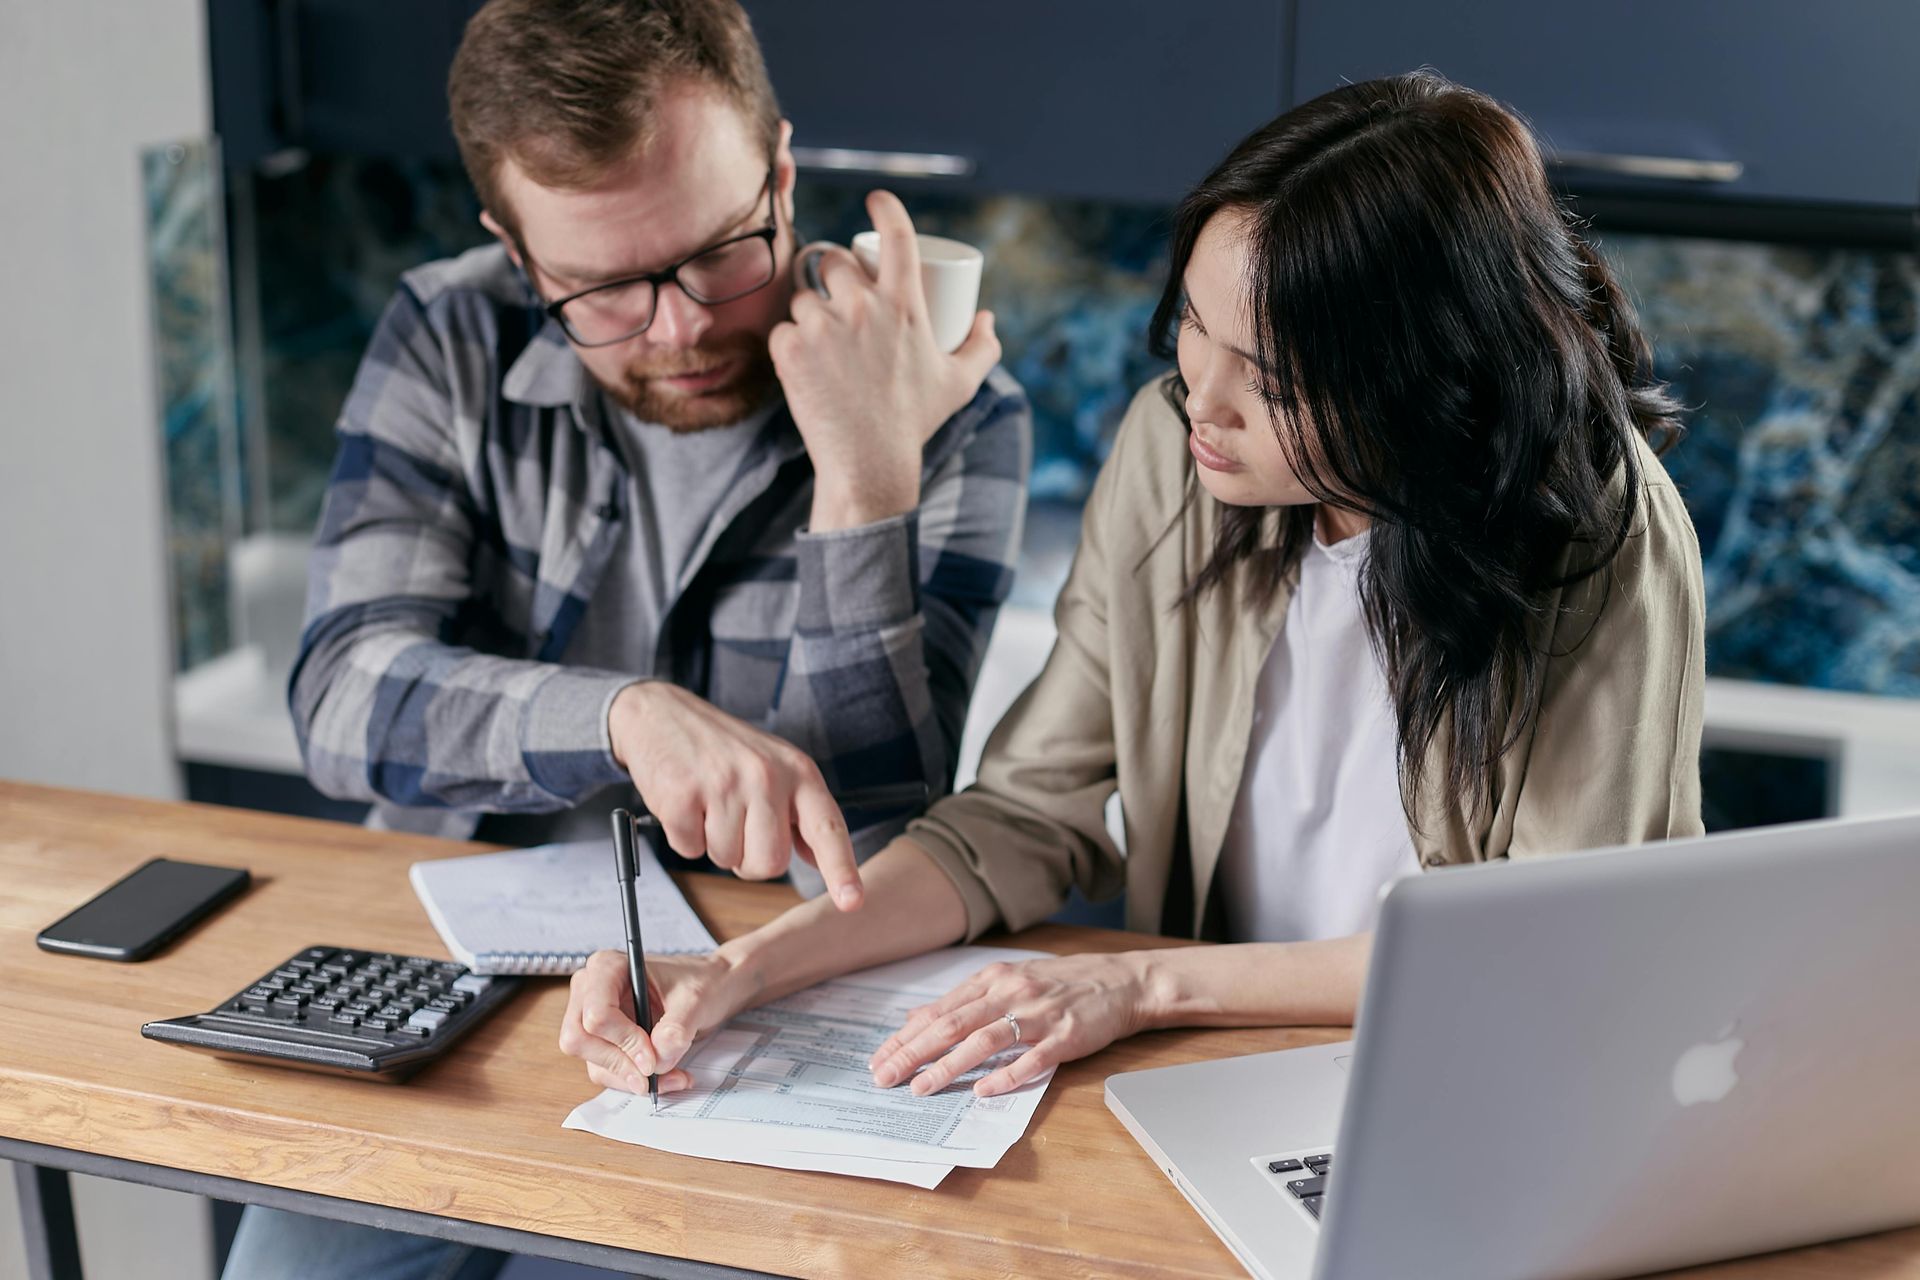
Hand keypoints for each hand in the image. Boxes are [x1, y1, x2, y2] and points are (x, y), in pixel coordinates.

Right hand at [558, 949, 750, 1093]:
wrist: (711, 988)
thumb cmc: (700, 981)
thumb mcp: (695, 1000)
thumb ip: (676, 1029)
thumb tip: (656, 1060)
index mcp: (608, 967)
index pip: (596, 1014)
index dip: (623, 1041)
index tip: (652, 1058)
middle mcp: (591, 990)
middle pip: (580, 1040)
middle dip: (620, 1063)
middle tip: (654, 1075)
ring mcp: (593, 1017)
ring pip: (593, 1061)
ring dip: (631, 1078)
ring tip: (673, 1076)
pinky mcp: (603, 1040)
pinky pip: (606, 1071)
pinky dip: (633, 1080)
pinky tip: (666, 1076)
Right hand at [609, 681, 862, 907]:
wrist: (661, 713)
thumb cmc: (723, 748)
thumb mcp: (775, 767)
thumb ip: (799, 813)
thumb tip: (818, 859)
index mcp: (798, 772)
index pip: (828, 827)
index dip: (841, 869)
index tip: (852, 901)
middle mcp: (767, 776)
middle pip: (770, 863)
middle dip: (749, 860)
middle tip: (736, 825)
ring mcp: (724, 784)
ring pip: (727, 859)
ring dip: (714, 845)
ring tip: (708, 805)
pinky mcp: (683, 794)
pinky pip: (689, 850)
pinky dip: (685, 837)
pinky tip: (686, 802)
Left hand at [769, 190, 1001, 531]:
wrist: (869, 463)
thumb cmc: (915, 422)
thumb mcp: (960, 384)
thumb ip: (982, 347)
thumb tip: (985, 317)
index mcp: (904, 305)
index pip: (897, 235)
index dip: (886, 208)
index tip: (876, 200)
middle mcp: (862, 307)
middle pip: (834, 262)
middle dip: (834, 275)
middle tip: (838, 304)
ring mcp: (823, 327)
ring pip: (804, 298)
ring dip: (809, 313)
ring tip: (823, 345)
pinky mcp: (790, 349)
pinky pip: (782, 329)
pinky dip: (789, 344)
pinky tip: (802, 365)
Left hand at [867, 952, 1153, 1097]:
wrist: (1120, 981)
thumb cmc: (1060, 984)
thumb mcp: (1007, 981)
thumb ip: (963, 1000)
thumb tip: (915, 1018)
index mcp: (992, 979)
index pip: (939, 1011)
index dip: (905, 1037)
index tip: (878, 1059)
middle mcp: (1010, 992)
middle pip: (952, 1025)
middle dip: (913, 1053)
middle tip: (885, 1077)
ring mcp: (1038, 1014)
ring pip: (984, 1040)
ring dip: (949, 1066)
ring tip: (922, 1088)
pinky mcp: (1065, 1036)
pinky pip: (1032, 1058)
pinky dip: (1006, 1075)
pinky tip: (983, 1091)